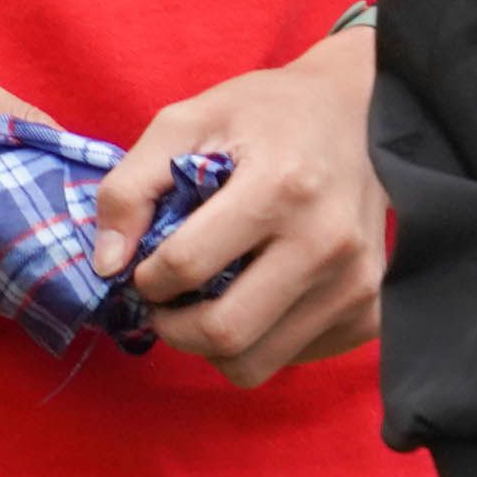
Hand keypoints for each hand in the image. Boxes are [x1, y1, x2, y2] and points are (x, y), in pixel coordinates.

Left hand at [98, 31, 389, 385]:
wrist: (360, 113)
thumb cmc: (265, 113)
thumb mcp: (186, 122)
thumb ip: (130, 187)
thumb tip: (107, 265)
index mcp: (280, 186)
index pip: (188, 266)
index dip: (146, 277)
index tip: (145, 266)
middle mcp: (326, 242)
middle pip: (224, 334)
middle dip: (172, 328)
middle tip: (164, 303)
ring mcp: (355, 284)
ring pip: (255, 363)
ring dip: (211, 345)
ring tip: (205, 302)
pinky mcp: (369, 313)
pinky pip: (291, 361)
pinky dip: (259, 343)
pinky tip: (255, 297)